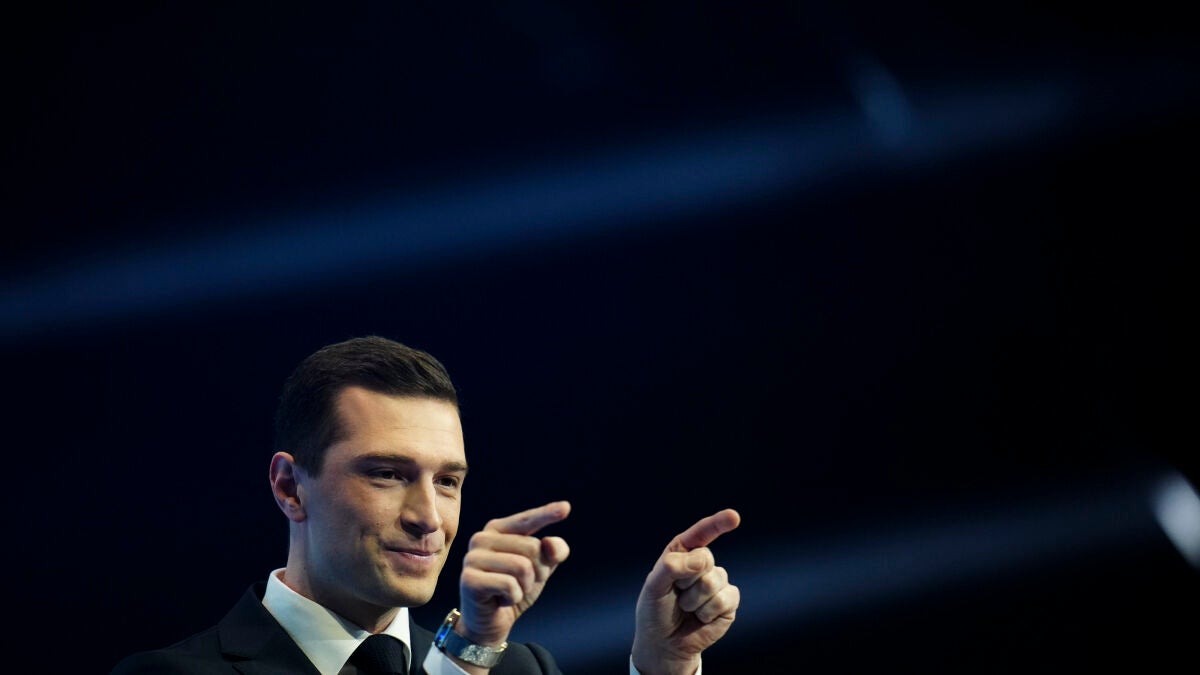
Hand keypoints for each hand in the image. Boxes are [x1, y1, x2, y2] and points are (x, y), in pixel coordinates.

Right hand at [457, 501, 571, 646]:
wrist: (489, 623)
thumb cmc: (513, 589)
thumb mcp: (540, 569)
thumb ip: (552, 553)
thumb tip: (551, 544)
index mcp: (498, 530)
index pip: (527, 520)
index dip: (546, 514)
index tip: (566, 507)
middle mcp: (482, 538)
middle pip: (533, 548)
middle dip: (537, 572)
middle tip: (521, 583)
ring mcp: (472, 558)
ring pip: (523, 567)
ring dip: (525, 586)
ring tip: (510, 591)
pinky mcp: (469, 579)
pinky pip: (509, 585)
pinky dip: (512, 597)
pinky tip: (499, 600)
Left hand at [631, 508, 740, 674]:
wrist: (665, 643)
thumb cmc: (656, 610)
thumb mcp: (654, 586)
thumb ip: (672, 567)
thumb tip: (702, 558)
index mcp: (683, 552)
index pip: (700, 534)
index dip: (717, 524)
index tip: (733, 517)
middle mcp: (703, 564)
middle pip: (705, 559)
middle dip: (686, 580)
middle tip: (676, 594)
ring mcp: (718, 582)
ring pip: (713, 581)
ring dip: (695, 600)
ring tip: (687, 608)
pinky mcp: (729, 601)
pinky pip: (725, 599)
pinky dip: (708, 612)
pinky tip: (701, 618)